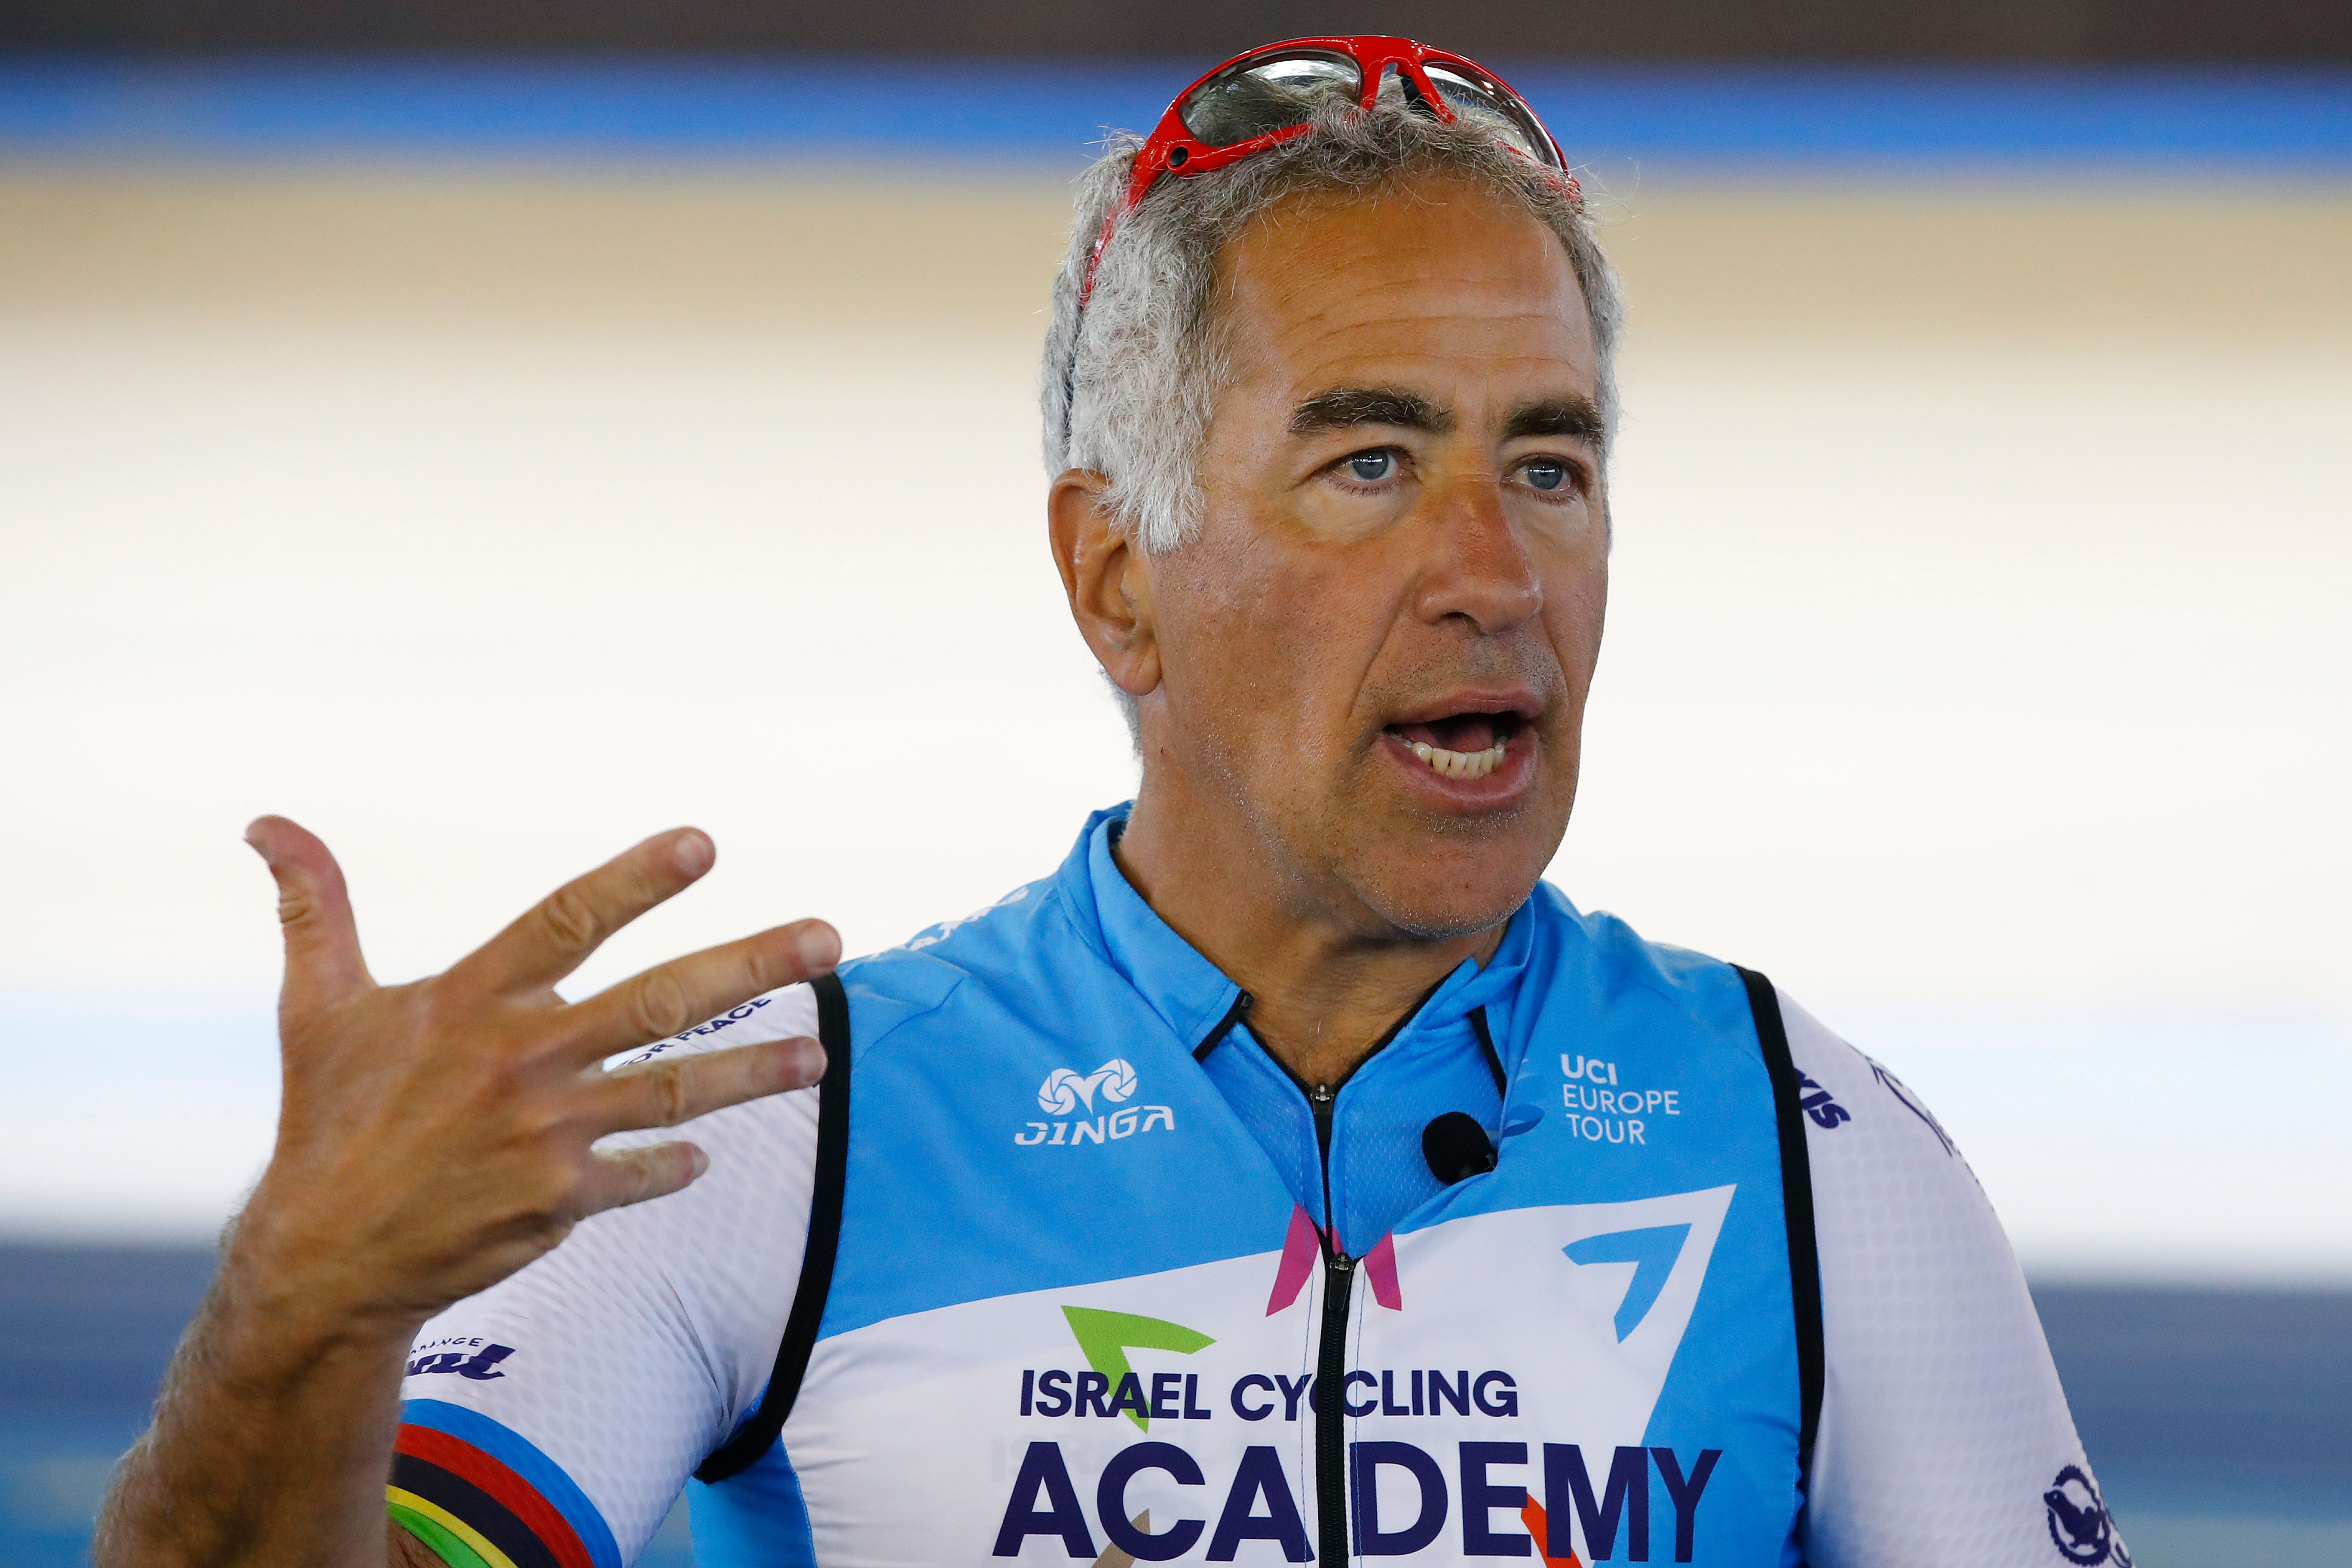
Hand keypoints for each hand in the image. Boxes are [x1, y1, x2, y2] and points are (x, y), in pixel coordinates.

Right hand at [231, 817, 836, 1338]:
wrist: (324, 1258)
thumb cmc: (328, 1119)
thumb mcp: (316, 1006)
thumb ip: (313, 908)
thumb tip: (265, 823)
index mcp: (469, 1002)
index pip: (568, 920)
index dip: (635, 880)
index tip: (703, 844)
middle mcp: (520, 1061)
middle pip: (661, 999)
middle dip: (754, 964)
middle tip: (831, 938)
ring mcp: (546, 1134)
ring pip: (678, 1091)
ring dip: (756, 1073)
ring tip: (821, 1059)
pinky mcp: (560, 1201)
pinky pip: (643, 1174)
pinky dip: (675, 1166)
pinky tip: (705, 1156)